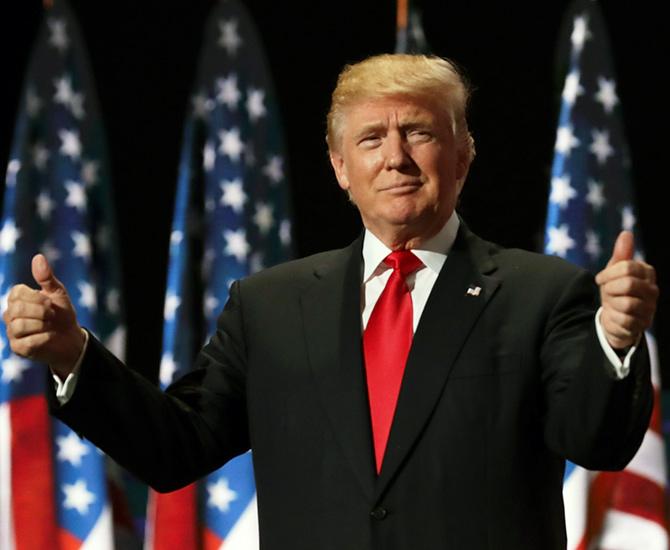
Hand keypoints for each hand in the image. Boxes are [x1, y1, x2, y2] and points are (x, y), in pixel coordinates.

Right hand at [2, 254, 84, 378]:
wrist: (71, 338)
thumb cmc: (62, 313)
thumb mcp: (57, 293)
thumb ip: (46, 277)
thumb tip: (38, 257)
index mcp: (17, 299)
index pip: (17, 293)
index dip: (37, 298)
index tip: (50, 302)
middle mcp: (10, 314)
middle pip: (17, 309)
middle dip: (41, 311)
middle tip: (52, 315)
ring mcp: (12, 332)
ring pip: (19, 325)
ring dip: (42, 325)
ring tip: (50, 326)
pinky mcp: (18, 348)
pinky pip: (27, 342)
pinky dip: (43, 338)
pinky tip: (49, 336)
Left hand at [595, 231, 657, 349]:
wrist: (615, 319)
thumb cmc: (615, 291)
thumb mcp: (614, 271)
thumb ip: (621, 254)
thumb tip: (626, 233)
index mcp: (647, 273)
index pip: (627, 267)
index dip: (608, 273)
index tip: (600, 279)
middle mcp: (653, 290)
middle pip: (628, 284)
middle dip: (610, 289)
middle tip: (607, 292)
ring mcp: (650, 308)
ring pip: (627, 303)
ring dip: (612, 304)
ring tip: (612, 304)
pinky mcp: (642, 325)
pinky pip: (625, 320)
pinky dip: (613, 317)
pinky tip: (614, 316)